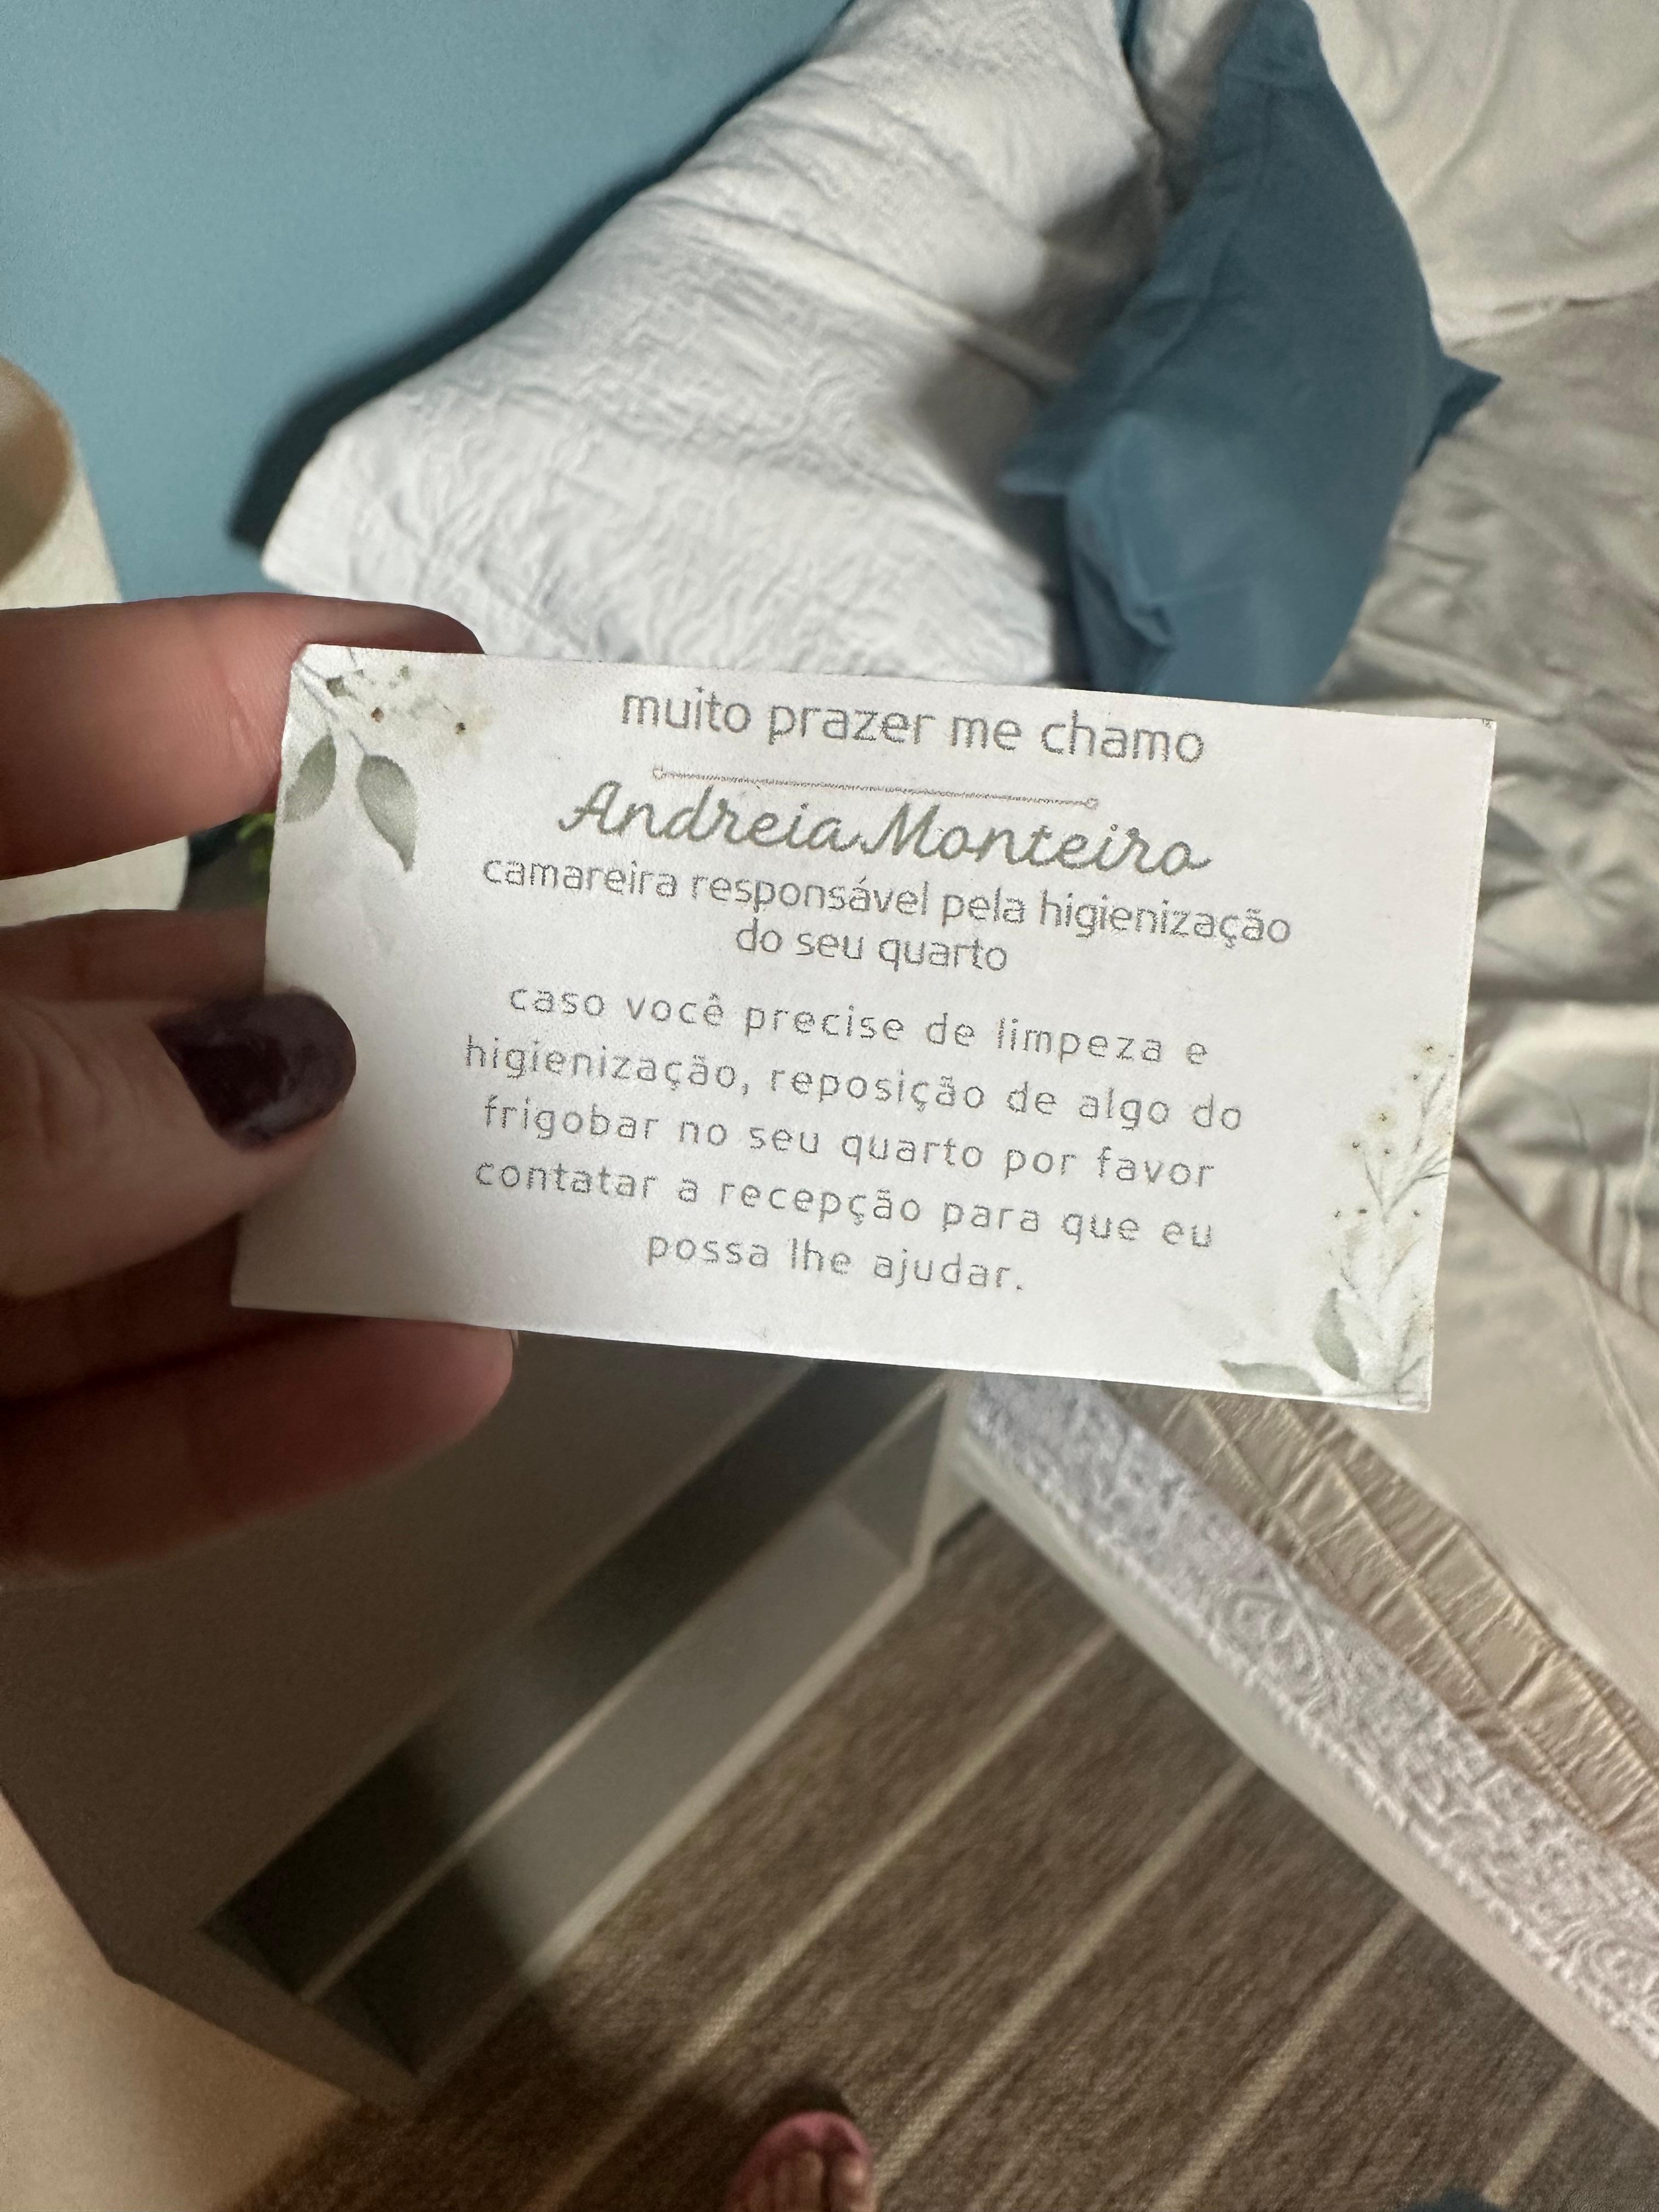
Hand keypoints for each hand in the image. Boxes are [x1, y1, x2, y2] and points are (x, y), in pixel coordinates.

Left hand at [0, 596, 512, 1572]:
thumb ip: (17, 1105)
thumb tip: (277, 1073)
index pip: (21, 750)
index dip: (220, 693)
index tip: (442, 675)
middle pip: (119, 1028)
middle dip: (330, 1013)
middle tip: (543, 997)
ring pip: (136, 1259)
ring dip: (336, 1247)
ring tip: (538, 1213)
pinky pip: (84, 1467)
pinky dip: (247, 1436)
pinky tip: (432, 1380)